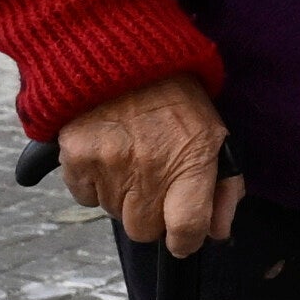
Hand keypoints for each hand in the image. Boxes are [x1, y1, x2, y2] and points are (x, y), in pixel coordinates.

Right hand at [58, 75, 247, 254]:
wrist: (125, 57)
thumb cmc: (177, 99)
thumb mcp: (216, 136)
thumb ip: (224, 189)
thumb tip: (217, 233)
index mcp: (190, 163)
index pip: (187, 229)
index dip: (185, 242)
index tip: (183, 239)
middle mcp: (149, 169)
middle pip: (144, 229)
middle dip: (151, 216)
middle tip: (155, 183)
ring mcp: (109, 165)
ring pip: (112, 213)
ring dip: (122, 197)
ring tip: (131, 159)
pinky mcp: (75, 157)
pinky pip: (83, 196)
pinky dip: (94, 184)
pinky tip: (107, 154)